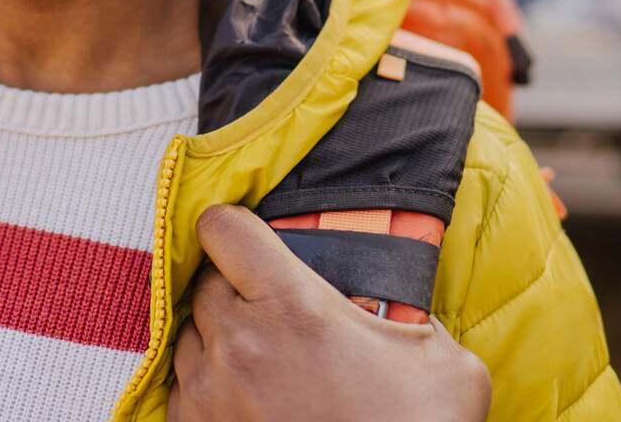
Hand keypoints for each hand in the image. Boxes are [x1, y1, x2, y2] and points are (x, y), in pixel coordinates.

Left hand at [171, 205, 490, 421]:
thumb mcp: (439, 356)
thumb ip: (410, 311)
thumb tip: (403, 302)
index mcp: (293, 306)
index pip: (224, 229)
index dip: (235, 227)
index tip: (250, 239)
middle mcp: (239, 343)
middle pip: (204, 283)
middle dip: (233, 288)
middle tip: (270, 306)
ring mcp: (211, 394)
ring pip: (188, 335)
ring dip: (216, 336)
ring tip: (260, 354)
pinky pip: (182, 389)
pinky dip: (206, 384)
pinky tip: (245, 394)